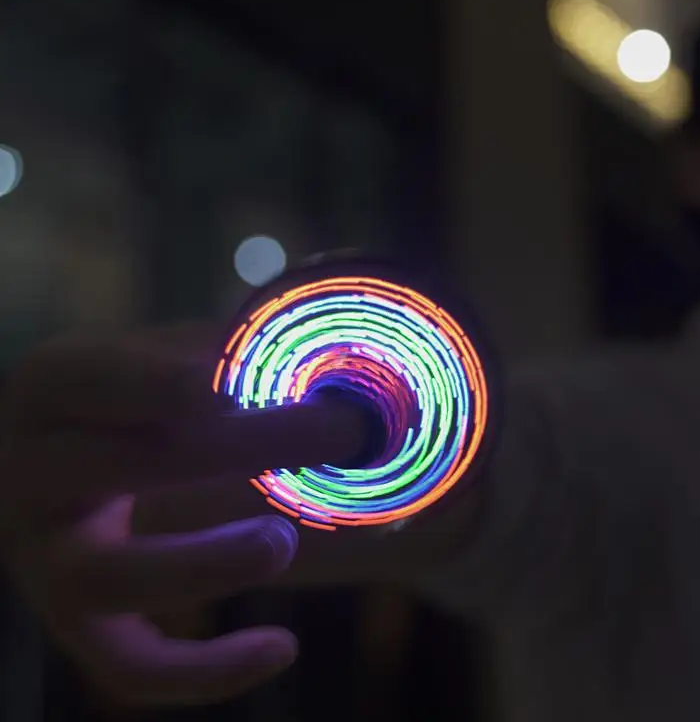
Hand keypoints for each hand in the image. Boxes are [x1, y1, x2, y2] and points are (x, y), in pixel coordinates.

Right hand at [0, 324, 364, 706]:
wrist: (64, 464)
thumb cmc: (136, 397)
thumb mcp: (167, 355)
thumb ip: (229, 353)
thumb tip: (328, 359)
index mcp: (53, 387)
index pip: (95, 378)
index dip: (157, 384)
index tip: (225, 386)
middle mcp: (30, 469)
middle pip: (128, 465)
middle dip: (244, 449)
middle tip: (342, 431)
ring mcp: (42, 555)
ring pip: (115, 577)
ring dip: (207, 565)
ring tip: (284, 542)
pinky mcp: (73, 619)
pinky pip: (129, 664)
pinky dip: (204, 671)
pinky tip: (282, 648)